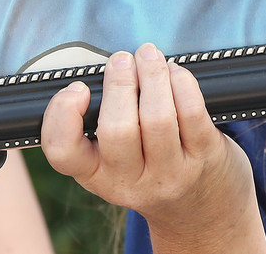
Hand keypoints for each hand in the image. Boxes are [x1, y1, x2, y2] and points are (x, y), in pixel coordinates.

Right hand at [41, 44, 265, 253]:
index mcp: (97, 177)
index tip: (78, 87)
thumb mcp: (118, 164)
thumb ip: (104, 126)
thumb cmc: (154, 169)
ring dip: (152, 75)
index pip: (63, 153)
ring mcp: (170, 172)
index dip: (62, 115)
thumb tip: (106, 68)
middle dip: (119, 84)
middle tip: (121, 60)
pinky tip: (175, 72)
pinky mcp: (204, 156)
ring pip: (157, 117)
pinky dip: (181, 83)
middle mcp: (130, 181)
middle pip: (117, 130)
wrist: (203, 210)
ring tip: (148, 55)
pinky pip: (191, 112)